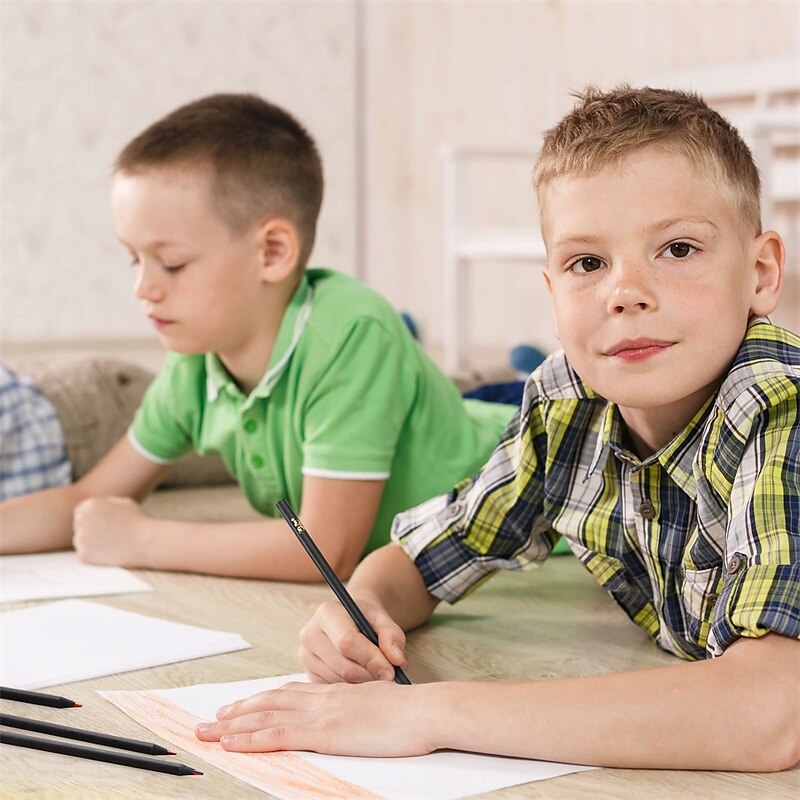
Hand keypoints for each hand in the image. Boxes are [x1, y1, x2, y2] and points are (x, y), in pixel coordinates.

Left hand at [72, 496, 150, 566]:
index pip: (80, 512)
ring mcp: (81, 538)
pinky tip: (110, 552)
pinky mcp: (83, 554)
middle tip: (109, 536)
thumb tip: (97, 506)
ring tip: (113, 543)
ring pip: (80, 541)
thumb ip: (106, 502)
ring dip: (91, 543)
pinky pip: (84, 555)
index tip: (105, 525)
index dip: (93, 519)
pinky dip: (95, 556)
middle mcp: (82, 519)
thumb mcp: (124, 502)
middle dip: (90, 531)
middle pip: (79, 526)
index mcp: (90, 504)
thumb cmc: (139, 522)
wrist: (147, 542)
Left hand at [195, 680, 433, 755]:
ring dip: (233, 724)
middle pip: (270, 701)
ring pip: (266, 715)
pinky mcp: (324, 732)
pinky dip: (251, 738)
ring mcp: (321, 713)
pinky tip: (232, 743)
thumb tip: (346, 720)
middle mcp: (322, 698)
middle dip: (238, 711)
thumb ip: (355, 709)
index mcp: (334, 693)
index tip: (240, 707)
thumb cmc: (408, 713)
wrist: (423, 710)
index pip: (288, 694)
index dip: (261, 700)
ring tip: (208, 731)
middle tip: (212, 719)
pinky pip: (278, 734)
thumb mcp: (376, 706)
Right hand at [298, 596, 407, 682]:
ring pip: (338, 681)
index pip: (347, 642)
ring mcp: (306, 655)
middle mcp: (310, 633)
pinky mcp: (308, 674)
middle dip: (369, 674)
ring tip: (375, 673)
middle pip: (342, 665)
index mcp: (326, 613)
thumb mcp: (383, 619)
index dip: (371, 659)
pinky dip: (351, 688)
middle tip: (388, 675)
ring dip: (362, 682)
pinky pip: (332, 689)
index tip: (391, 670)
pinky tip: (361, 676)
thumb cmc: (367, 618)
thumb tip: (398, 661)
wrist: (351, 618)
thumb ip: (392, 636)